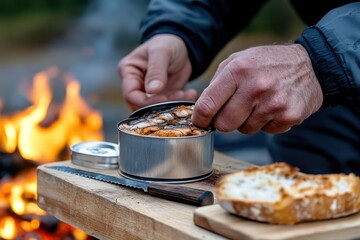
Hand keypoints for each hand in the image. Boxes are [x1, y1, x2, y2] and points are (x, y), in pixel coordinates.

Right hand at [118, 34, 196, 109]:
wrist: (182, 47)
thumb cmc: (167, 44)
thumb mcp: (161, 52)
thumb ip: (156, 70)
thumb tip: (152, 91)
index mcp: (129, 72)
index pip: (130, 95)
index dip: (145, 102)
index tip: (163, 99)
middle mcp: (136, 84)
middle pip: (142, 106)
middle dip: (161, 105)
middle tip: (178, 97)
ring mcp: (149, 92)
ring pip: (157, 109)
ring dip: (173, 104)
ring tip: (186, 94)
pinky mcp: (163, 96)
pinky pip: (169, 106)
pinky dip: (181, 103)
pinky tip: (190, 93)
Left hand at [192, 44, 323, 133]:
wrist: (310, 64)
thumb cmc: (266, 63)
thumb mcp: (238, 60)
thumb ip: (217, 83)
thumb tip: (201, 109)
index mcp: (238, 70)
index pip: (207, 105)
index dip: (200, 118)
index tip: (201, 120)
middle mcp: (256, 87)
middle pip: (224, 125)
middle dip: (225, 120)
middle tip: (235, 109)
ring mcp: (274, 103)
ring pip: (244, 130)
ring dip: (247, 121)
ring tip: (259, 103)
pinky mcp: (289, 116)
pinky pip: (266, 131)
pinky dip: (267, 123)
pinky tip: (274, 107)